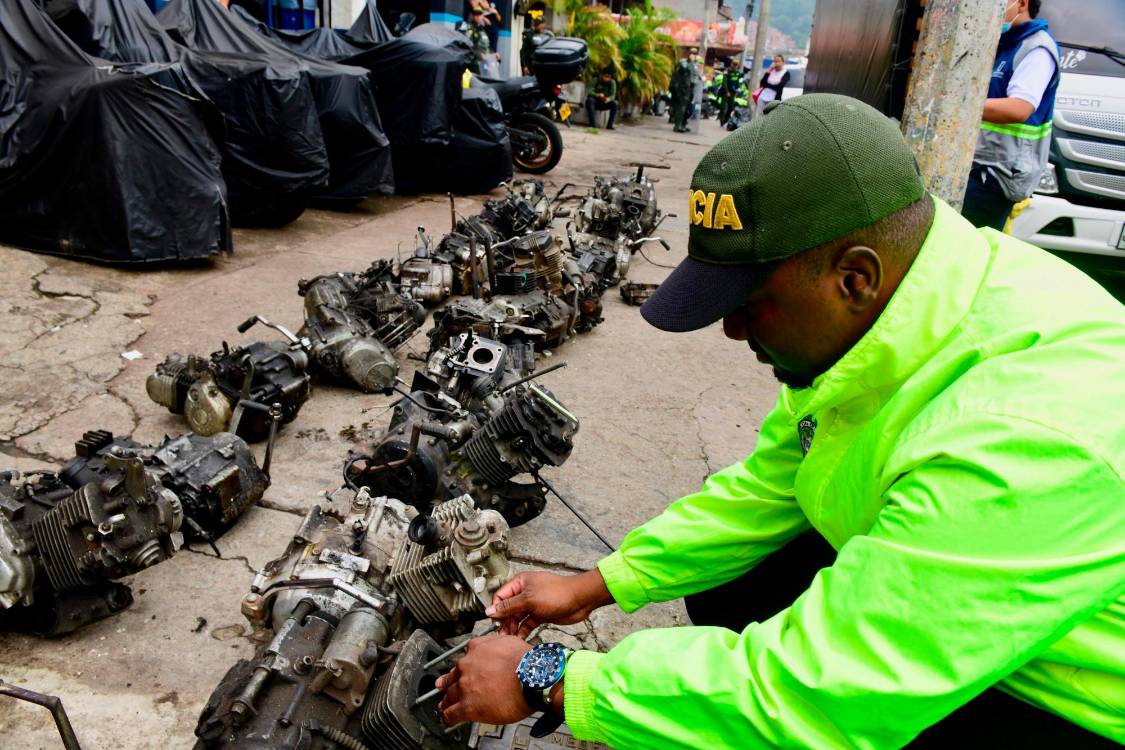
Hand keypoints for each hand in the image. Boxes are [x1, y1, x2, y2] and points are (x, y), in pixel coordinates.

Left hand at [437, 634, 531, 724]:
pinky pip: (451, 713)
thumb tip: (500, 647)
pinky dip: (448, 717)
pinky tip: (449, 718)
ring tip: (445, 704)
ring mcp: (465, 686)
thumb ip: (498, 644)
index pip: (465, 657)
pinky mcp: (468, 706)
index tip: (465, 670)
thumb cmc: (527, 662)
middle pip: (453, 676)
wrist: (533, 678)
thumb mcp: (511, 641)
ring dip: (447, 700)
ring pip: (449, 694)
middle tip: (444, 686)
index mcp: (477, 648)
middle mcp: (467, 665)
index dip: (465, 666)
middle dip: (449, 682)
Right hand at [487, 569, 612, 636]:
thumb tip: (489, 611)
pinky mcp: (540, 614)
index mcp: (520, 583)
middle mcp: (524, 593)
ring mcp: (533, 604)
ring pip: (517, 618)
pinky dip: (523, 631)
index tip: (495, 623)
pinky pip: (527, 623)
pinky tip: (519, 639)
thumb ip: (509, 607)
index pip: (500, 596)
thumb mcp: (529, 600)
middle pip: (508, 609)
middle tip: (503, 635)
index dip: (496, 609)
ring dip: (513, 628)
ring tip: (509, 640)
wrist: (580, 600)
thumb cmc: (556, 593)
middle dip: (504, 621)